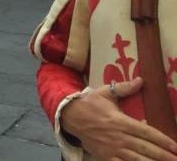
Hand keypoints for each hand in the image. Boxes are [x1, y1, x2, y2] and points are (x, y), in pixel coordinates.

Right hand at [59, 78, 176, 160]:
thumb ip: (124, 88)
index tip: (175, 146)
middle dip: (164, 155)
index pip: (147, 132)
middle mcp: (119, 136)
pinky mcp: (106, 157)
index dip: (163, 140)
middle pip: (146, 148)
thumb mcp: (105, 93)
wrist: (69, 116)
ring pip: (137, 159)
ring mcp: (112, 148)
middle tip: (176, 159)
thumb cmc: (90, 104)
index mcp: (120, 121)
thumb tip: (142, 81)